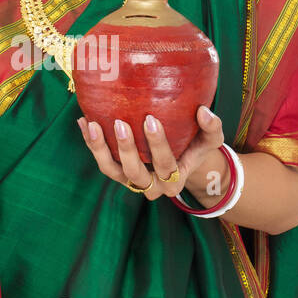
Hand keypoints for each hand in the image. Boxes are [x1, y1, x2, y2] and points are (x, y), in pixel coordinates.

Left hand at [77, 105, 225, 202]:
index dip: (157, 145)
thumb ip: (212, 128)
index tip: (151, 120)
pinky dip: (90, 142)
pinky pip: (101, 160)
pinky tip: (84, 120)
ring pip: (111, 171)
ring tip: (93, 124)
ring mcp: (131, 180)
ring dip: (100, 149)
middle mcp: (151, 186)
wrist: (182, 159)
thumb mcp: (210, 140)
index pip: (166, 165)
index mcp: (174, 181)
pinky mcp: (117, 172)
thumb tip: (204, 112)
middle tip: (120, 123)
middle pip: (135, 173)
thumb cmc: (195, 147)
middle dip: (126, 149)